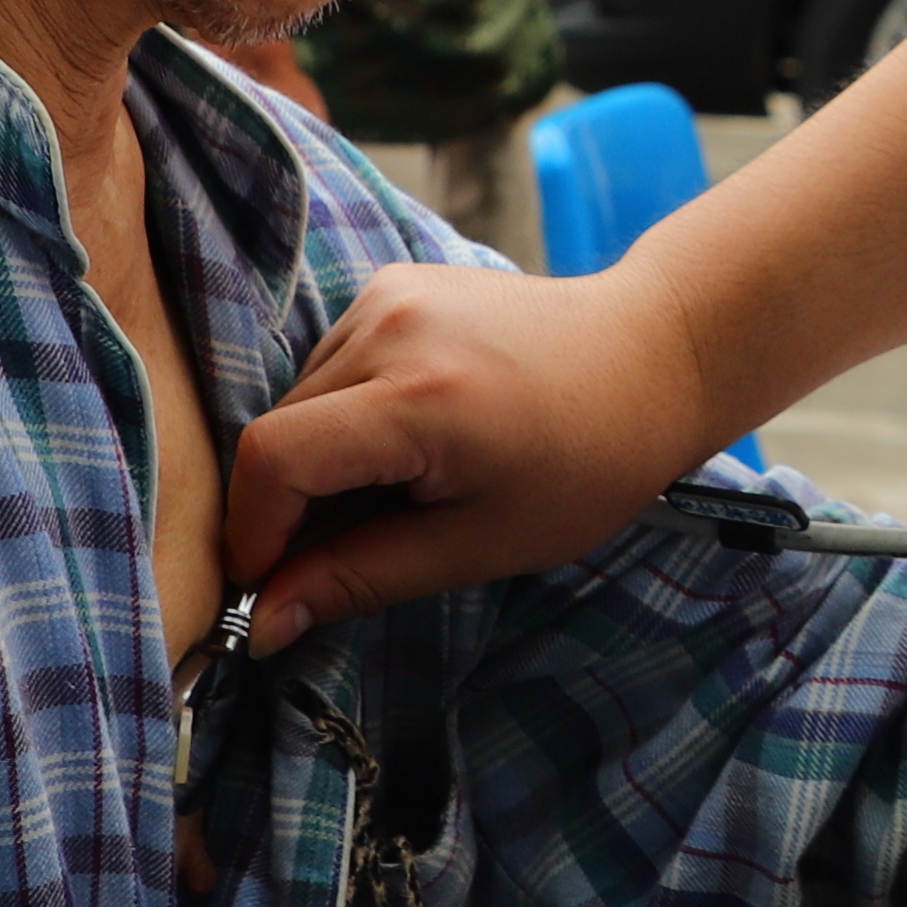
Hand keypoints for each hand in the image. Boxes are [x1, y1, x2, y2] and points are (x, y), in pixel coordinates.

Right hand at [226, 259, 728, 652]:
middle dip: (289, 506)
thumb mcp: (480, 542)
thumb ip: (361, 577)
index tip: (270, 584)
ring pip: (298, 398)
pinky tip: (410, 436)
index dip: (253, 530)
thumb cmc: (587, 463)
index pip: (274, 457)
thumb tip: (266, 624)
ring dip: (319, 459)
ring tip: (400, 489)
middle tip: (346, 553)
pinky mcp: (393, 282)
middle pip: (279, 430)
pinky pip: (330, 364)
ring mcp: (388, 294)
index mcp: (417, 396)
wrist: (652, 357)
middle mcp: (390, 327)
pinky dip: (344, 413)